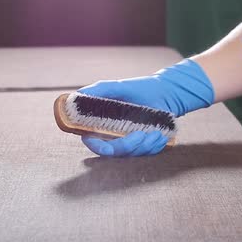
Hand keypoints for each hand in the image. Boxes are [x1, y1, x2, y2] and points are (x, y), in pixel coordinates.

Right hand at [79, 59, 213, 156]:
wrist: (165, 91)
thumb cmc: (139, 88)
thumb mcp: (117, 86)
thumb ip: (98, 91)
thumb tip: (76, 97)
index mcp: (103, 123)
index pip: (92, 141)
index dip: (96, 146)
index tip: (106, 147)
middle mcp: (114, 135)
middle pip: (114, 152)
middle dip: (127, 147)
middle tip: (141, 134)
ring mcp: (130, 142)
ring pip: (131, 154)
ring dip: (144, 146)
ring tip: (156, 132)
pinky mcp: (145, 146)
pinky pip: (147, 154)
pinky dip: (154, 146)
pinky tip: (161, 135)